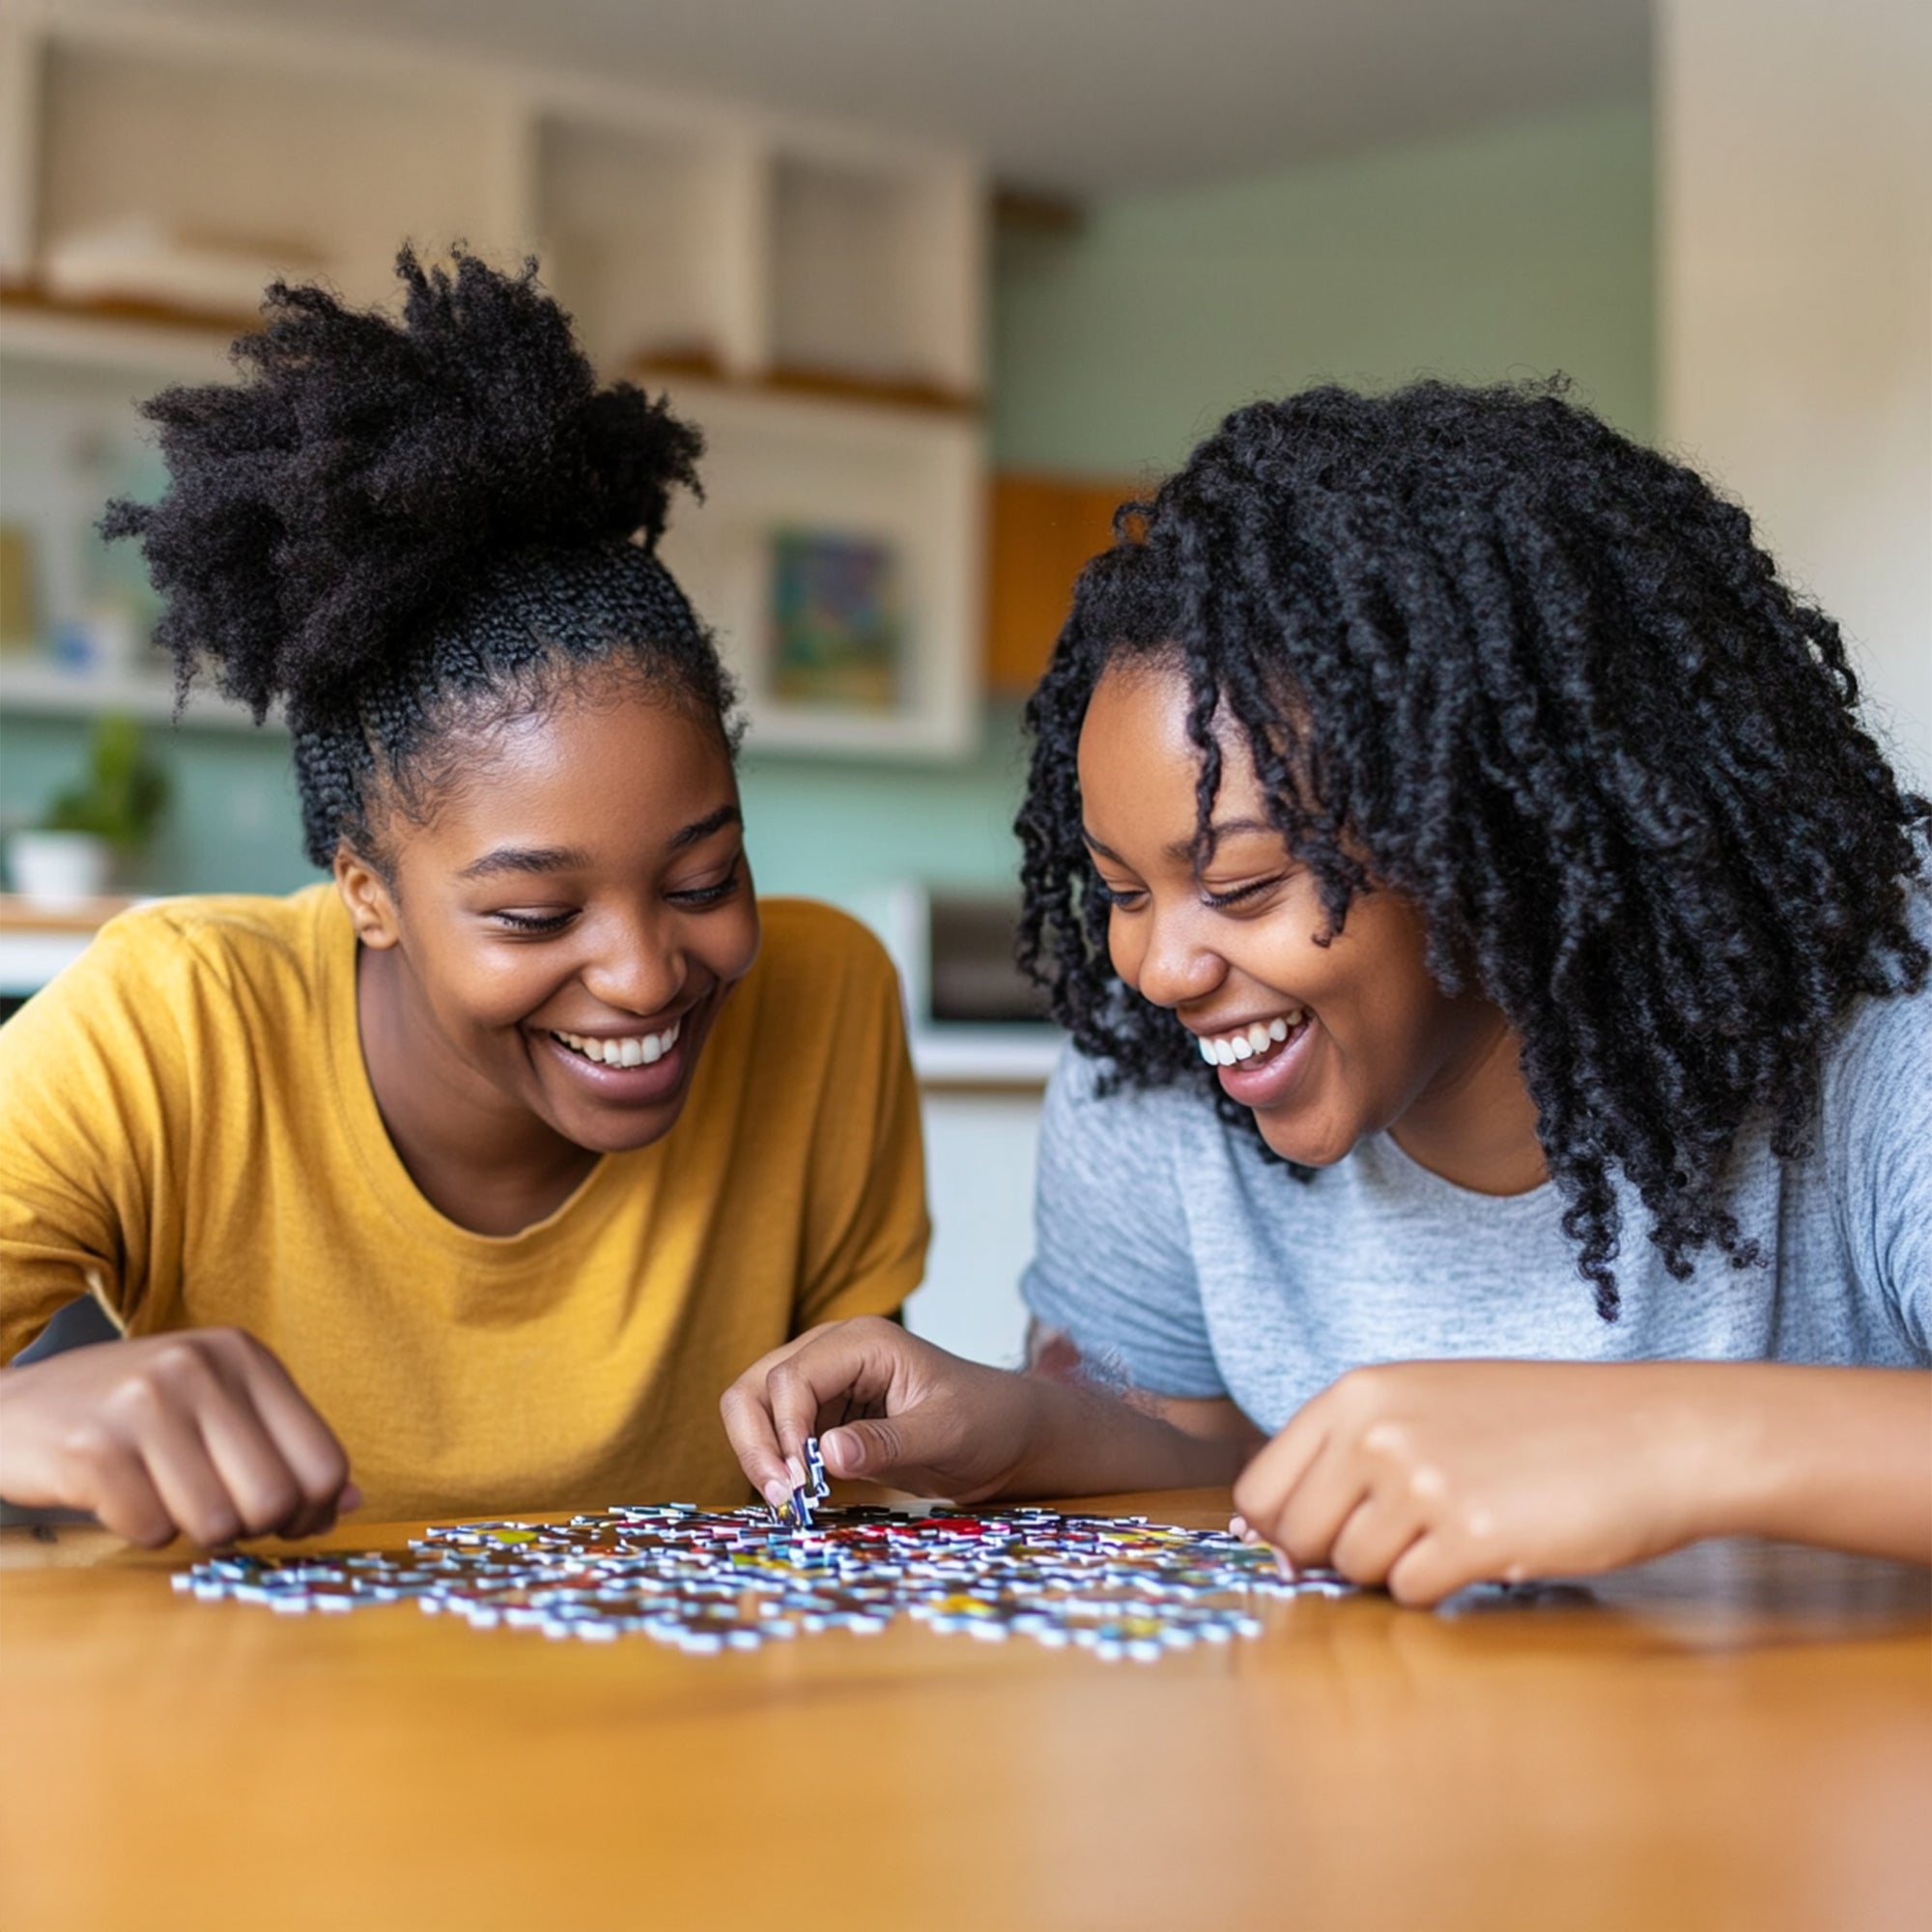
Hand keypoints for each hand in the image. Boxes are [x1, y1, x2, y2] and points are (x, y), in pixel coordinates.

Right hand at [0, 1328, 358, 1547]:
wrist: (11, 1409)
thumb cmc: (130, 1414)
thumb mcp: (214, 1404)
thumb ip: (282, 1445)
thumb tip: (346, 1504)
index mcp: (243, 1354)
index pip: (324, 1461)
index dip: (313, 1510)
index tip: (290, 1522)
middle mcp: (199, 1368)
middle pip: (276, 1499)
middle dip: (253, 1527)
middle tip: (219, 1516)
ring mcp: (144, 1405)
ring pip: (217, 1523)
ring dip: (192, 1530)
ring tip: (165, 1497)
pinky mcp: (92, 1451)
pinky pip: (152, 1531)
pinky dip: (142, 1531)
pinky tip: (122, 1498)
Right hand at [719, 1317, 1038, 1509]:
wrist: (1006, 1434)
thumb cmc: (985, 1422)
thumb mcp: (944, 1434)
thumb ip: (887, 1442)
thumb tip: (828, 1455)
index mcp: (863, 1341)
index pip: (793, 1378)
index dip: (787, 1431)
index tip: (803, 1483)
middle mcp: (832, 1351)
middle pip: (755, 1387)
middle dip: (756, 1443)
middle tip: (782, 1498)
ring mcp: (823, 1381)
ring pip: (755, 1409)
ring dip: (760, 1455)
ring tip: (787, 1502)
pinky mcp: (823, 1413)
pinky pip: (777, 1433)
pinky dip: (776, 1464)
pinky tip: (797, 1497)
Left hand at [1232, 1361, 1722, 1605]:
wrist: (1651, 1433)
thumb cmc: (1540, 1424)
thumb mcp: (1428, 1403)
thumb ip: (1350, 1452)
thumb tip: (1271, 1533)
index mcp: (1358, 1393)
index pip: (1261, 1488)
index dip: (1281, 1531)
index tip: (1311, 1547)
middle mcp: (1376, 1432)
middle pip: (1298, 1539)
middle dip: (1338, 1556)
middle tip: (1404, 1540)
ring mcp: (1420, 1483)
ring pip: (1355, 1572)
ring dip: (1399, 1569)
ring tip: (1458, 1531)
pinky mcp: (1469, 1536)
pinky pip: (1411, 1594)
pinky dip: (1442, 1587)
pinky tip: (1489, 1549)